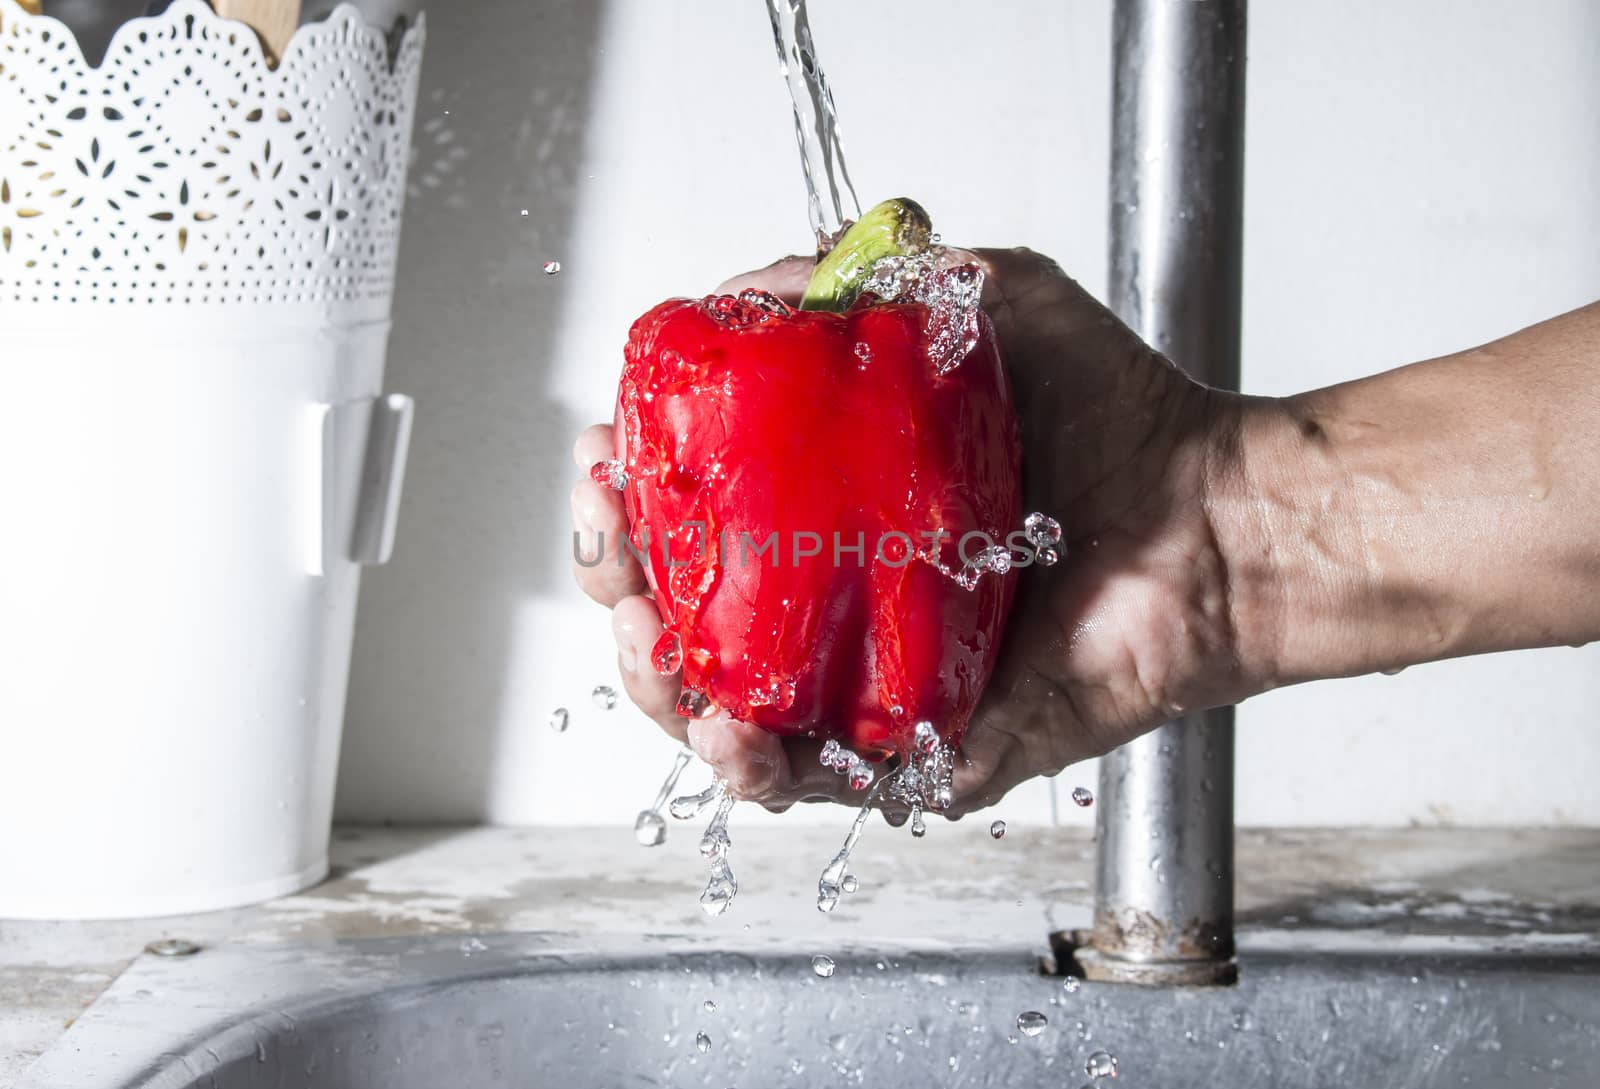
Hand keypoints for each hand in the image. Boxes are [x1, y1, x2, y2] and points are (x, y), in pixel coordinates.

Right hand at [572, 249, 1250, 817]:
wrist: (1219, 516)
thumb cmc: (1117, 416)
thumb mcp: (980, 300)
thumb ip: (866, 280)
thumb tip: (747, 284)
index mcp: (831, 514)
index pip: (695, 518)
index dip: (629, 499)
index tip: (603, 460)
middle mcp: (839, 603)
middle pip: (687, 620)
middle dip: (622, 593)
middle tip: (618, 560)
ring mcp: (874, 685)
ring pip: (725, 712)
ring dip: (660, 688)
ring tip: (652, 645)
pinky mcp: (928, 753)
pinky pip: (823, 781)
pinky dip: (757, 768)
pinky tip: (729, 731)